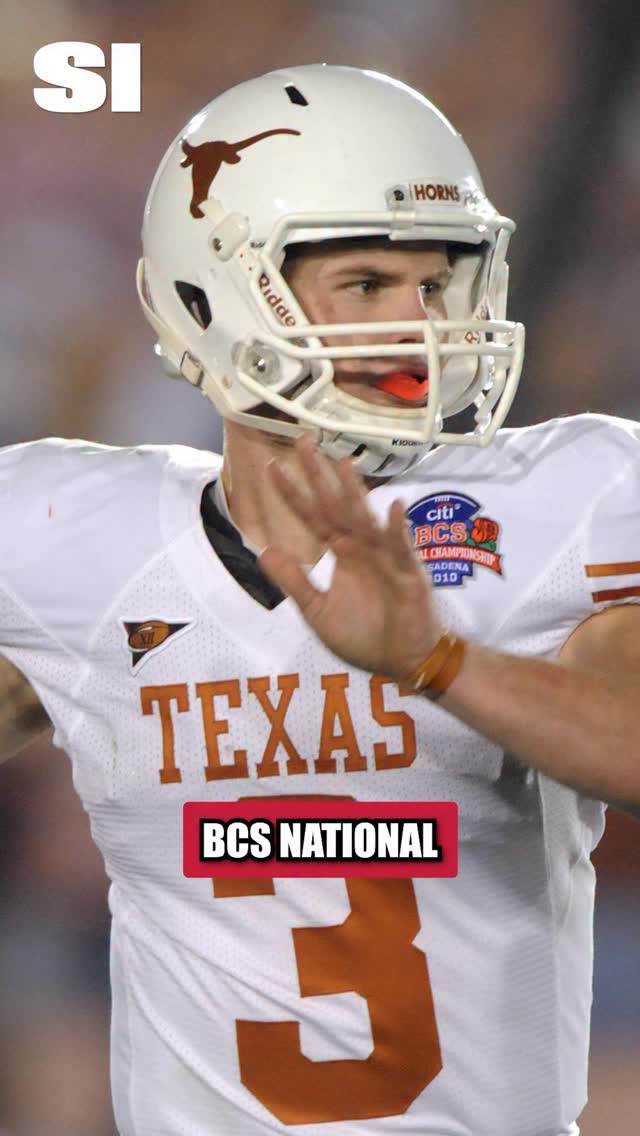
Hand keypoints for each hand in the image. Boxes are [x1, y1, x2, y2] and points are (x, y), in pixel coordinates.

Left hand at [258, 435, 444, 682]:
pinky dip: (397, 528)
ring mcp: (386, 556)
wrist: (402, 661)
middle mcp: (361, 546)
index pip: (312, 515)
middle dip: (321, 475)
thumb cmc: (364, 634)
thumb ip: (295, 581)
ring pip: (367, 518)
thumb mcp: (318, 611)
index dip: (293, 492)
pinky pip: (401, 548)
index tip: (272, 466)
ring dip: (357, 492)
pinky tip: (392, 507)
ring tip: (344, 464)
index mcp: (340, 551)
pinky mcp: (408, 574)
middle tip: (305, 440)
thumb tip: (265, 551)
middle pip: (337, 504)